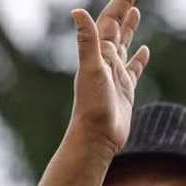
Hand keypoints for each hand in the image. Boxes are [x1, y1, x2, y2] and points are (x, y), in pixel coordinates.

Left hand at [70, 0, 149, 161]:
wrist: (96, 137)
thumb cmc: (91, 105)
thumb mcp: (90, 68)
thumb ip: (86, 40)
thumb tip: (75, 11)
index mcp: (98, 54)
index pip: (108, 22)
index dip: (118, 5)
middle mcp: (105, 63)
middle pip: (116, 30)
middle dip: (123, 11)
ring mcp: (115, 76)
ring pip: (124, 46)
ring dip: (129, 29)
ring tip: (135, 13)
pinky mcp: (125, 90)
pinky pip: (134, 69)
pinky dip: (139, 59)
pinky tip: (145, 51)